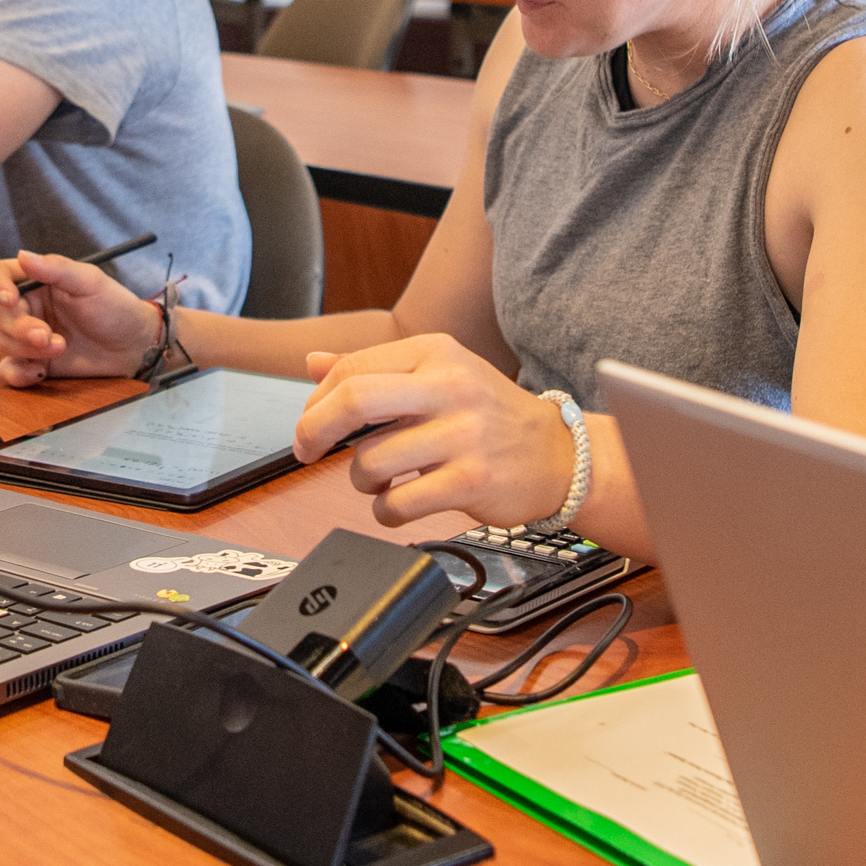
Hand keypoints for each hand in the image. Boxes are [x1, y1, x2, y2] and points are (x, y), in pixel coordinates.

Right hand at [0, 247, 160, 387]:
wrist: (133, 346)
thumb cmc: (115, 307)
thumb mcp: (89, 282)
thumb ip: (56, 268)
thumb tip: (22, 255)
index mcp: (36, 281)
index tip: (8, 298)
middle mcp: (28, 307)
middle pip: (0, 315)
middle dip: (21, 328)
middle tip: (46, 336)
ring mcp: (29, 337)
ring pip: (4, 342)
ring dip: (27, 349)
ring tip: (61, 348)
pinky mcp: (34, 362)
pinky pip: (9, 369)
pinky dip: (17, 373)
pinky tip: (39, 373)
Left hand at [293, 334, 569, 527]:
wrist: (560, 454)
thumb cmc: (489, 414)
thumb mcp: (438, 373)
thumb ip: (375, 369)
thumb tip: (313, 363)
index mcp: (436, 353)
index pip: (351, 368)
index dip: (316, 401)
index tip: (309, 424)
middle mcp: (450, 387)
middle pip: (354, 400)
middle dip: (314, 430)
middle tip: (305, 450)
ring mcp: (463, 435)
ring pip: (370, 462)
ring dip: (360, 480)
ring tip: (380, 480)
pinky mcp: (471, 481)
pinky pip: (398, 504)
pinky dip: (385, 512)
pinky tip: (398, 504)